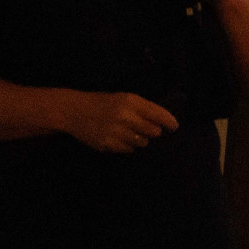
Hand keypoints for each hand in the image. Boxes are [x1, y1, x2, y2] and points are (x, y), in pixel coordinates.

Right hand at [60, 90, 178, 153]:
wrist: (74, 111)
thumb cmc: (103, 103)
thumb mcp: (124, 98)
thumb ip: (143, 108)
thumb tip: (162, 122)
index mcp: (130, 102)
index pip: (157, 114)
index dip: (169, 122)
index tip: (175, 127)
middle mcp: (124, 117)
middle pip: (153, 131)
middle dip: (155, 132)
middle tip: (152, 131)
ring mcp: (114, 132)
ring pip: (142, 142)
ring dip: (142, 140)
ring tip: (134, 134)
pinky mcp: (106, 144)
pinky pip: (128, 150)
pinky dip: (129, 146)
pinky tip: (123, 139)